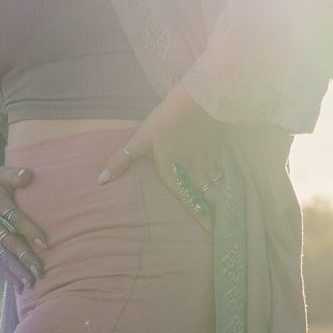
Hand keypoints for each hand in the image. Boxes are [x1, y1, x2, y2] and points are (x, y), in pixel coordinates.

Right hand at [0, 162, 46, 290]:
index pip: (16, 221)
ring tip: (31, 284)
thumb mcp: (0, 173)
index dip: (30, 231)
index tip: (45, 243)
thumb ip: (14, 175)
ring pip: (6, 257)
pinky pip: (0, 262)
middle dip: (26, 258)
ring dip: (18, 271)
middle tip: (40, 271)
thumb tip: (27, 175)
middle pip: (12, 244)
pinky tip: (20, 288)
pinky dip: (10, 275)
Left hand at [96, 85, 222, 231]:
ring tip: (228, 214)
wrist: (196, 100)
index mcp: (172, 172)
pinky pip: (222, 170)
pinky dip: (226, 180)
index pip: (187, 200)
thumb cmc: (165, 120)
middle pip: (206, 197)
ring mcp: (206, 160)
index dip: (199, 217)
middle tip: (221, 228)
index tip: (209, 231)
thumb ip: (121, 160)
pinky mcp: (215, 148)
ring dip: (222, 200)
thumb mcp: (140, 140)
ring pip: (216, 185)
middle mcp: (192, 171)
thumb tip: (101, 180)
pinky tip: (230, 186)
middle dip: (215, 213)